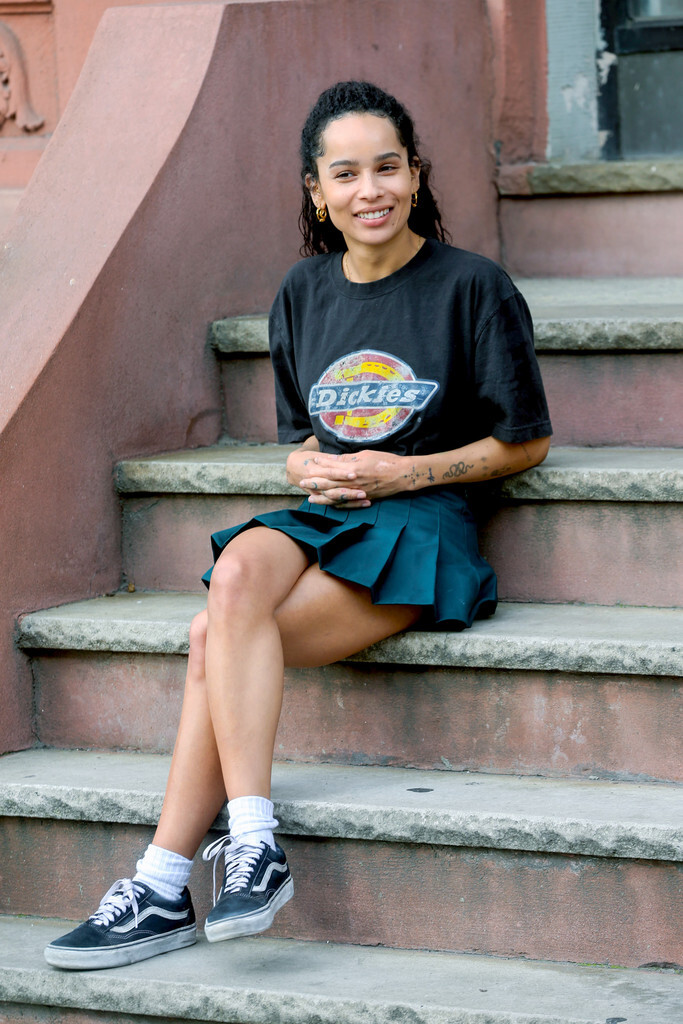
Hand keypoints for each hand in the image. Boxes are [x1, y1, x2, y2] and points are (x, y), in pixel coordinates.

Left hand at [299, 449, 413, 505]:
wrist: (402, 475)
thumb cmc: (385, 461)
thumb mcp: (365, 454)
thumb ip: (348, 459)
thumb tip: (333, 460)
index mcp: (353, 469)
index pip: (332, 468)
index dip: (320, 466)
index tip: (310, 463)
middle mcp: (353, 482)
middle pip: (330, 484)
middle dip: (315, 484)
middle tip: (302, 483)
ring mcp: (358, 492)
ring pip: (336, 497)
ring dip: (322, 498)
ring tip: (310, 498)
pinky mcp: (364, 499)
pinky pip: (347, 504)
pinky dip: (336, 505)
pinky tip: (329, 505)